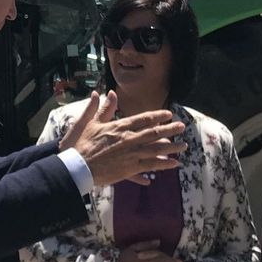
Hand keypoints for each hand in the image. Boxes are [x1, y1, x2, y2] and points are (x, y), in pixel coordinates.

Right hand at [64, 91, 186, 186]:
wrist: (78, 166)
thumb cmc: (82, 144)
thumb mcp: (90, 122)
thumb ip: (102, 108)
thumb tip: (107, 93)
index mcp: (120, 127)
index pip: (143, 119)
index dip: (157, 116)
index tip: (168, 114)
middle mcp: (129, 139)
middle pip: (154, 133)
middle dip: (170, 130)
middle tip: (182, 127)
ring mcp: (131, 154)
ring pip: (156, 149)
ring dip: (172, 147)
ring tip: (183, 146)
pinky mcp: (130, 168)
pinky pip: (151, 165)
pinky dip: (163, 164)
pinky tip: (173, 164)